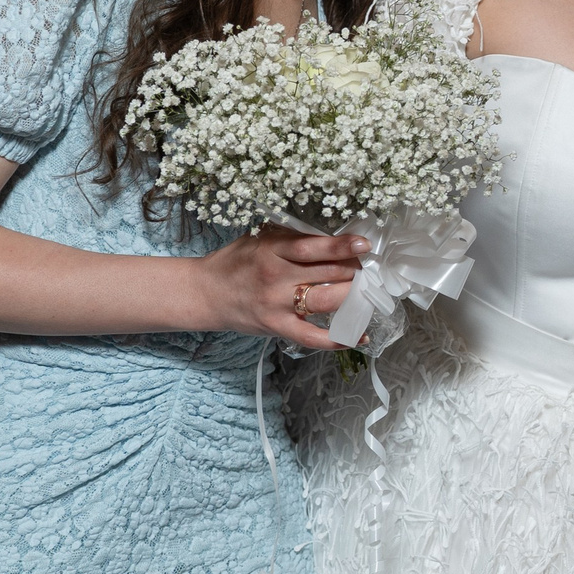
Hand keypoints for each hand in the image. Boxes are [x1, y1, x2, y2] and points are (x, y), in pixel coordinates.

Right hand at [195, 225, 370, 351]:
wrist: (206, 292)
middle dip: (354, 271)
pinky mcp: (277, 327)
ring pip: (326, 302)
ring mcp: (277, 305)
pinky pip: (312, 337)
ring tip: (366, 292)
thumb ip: (291, 236)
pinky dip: (338, 339)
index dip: (341, 246)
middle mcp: (276, 277)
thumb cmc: (237, 261)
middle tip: (367, 269)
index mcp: (272, 250)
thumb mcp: (260, 238)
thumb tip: (332, 235)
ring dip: (352, 297)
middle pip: (326, 274)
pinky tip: (359, 334)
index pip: (312, 248)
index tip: (364, 246)